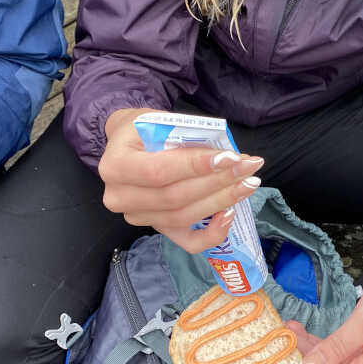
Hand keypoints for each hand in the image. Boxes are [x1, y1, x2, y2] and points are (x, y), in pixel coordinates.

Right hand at [99, 108, 263, 251]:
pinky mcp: (156, 228)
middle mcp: (120, 197)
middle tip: (248, 168)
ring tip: (248, 183)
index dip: (196, 167)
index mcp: (114, 165)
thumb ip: (188, 137)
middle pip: (174, 197)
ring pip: (184, 217)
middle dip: (217, 182)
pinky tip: (230, 214)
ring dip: (221, 201)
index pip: (158, 172)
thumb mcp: (159, 121)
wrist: (128, 144)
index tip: (230, 157)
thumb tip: (229, 157)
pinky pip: (187, 241)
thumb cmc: (145, 129)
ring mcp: (137, 217)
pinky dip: (212, 233)